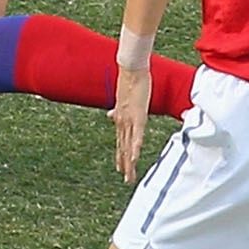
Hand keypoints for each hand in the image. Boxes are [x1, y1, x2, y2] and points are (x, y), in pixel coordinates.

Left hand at [113, 61, 152, 182]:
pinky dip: (135, 146)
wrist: (131, 69)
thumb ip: (118, 110)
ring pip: (128, 144)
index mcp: (121, 119)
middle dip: (125, 164)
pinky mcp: (138, 115)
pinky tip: (134, 157)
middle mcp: (123, 121)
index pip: (120, 141)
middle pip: (123, 147)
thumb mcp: (124, 99)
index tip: (120, 168)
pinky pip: (136, 134)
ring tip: (129, 175)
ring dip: (129, 161)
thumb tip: (110, 114)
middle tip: (126, 179)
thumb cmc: (129, 82)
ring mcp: (129, 119)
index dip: (120, 155)